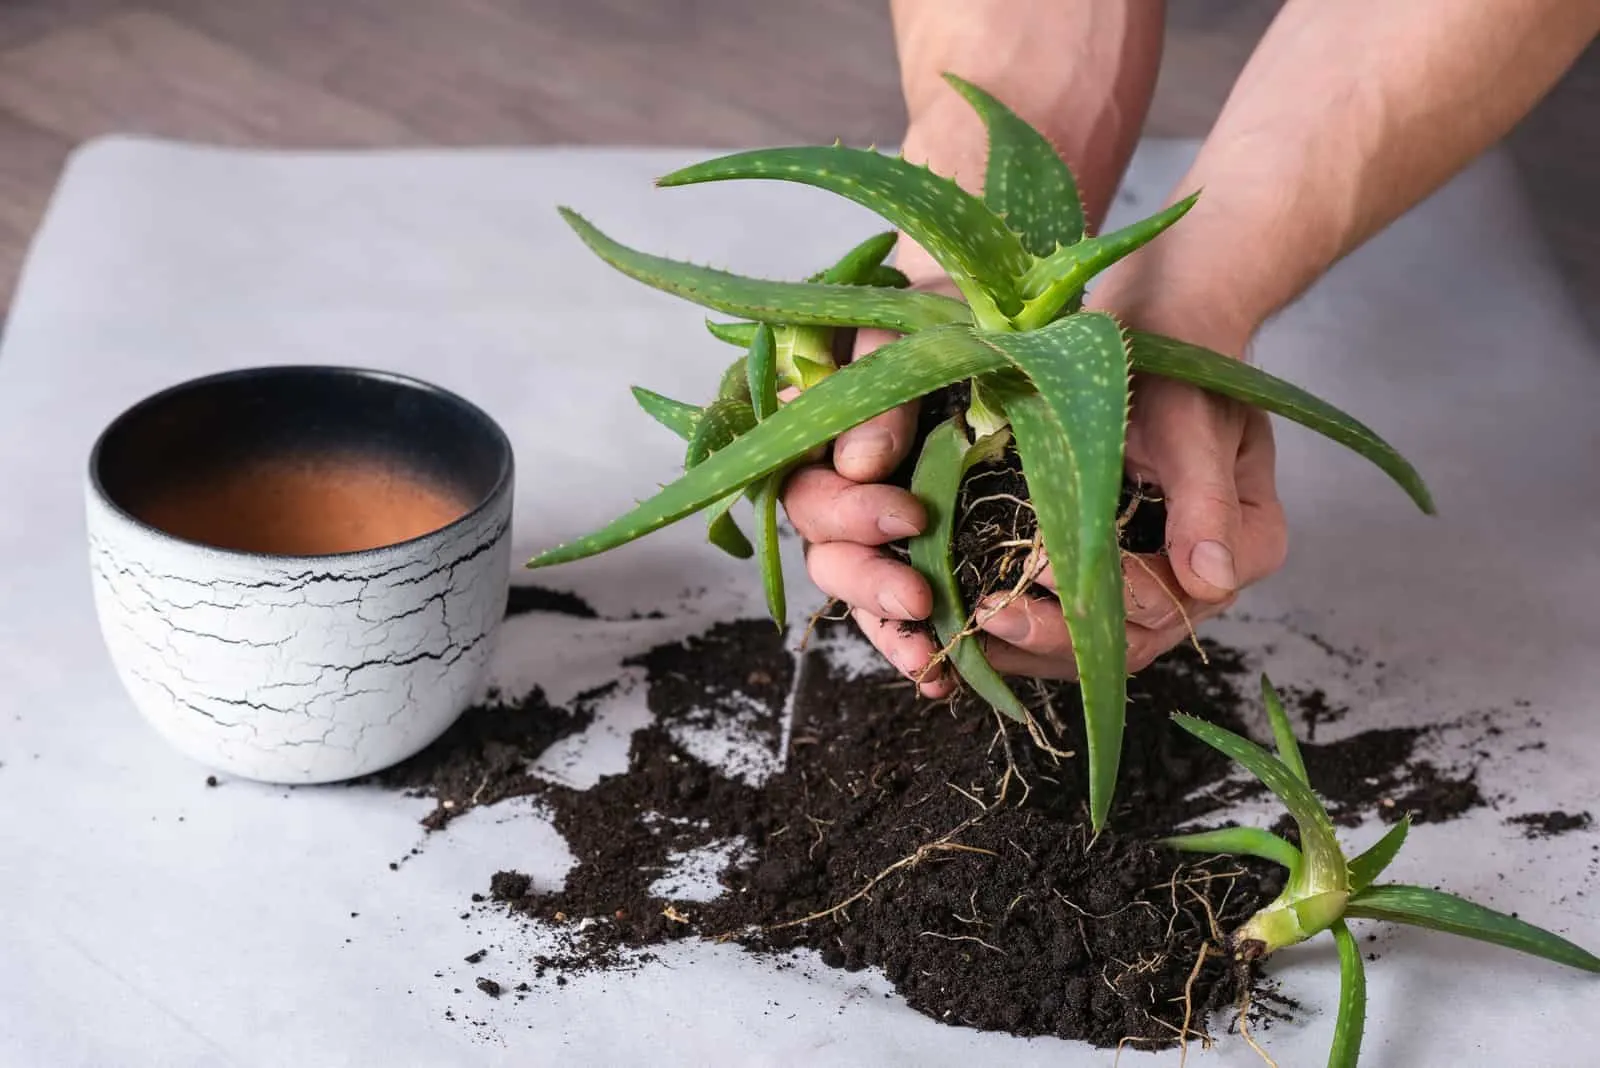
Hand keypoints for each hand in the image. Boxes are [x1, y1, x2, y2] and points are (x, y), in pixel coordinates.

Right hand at [779, 269, 959, 697]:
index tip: (907, 512)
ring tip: (927, 654)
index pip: (807, 485)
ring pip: (853, 587)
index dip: (849, 511)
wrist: (988, 308)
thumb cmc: (938, 308)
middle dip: (868, 575)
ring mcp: (866, 522)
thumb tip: (860, 463)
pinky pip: (894, 607)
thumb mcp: (905, 322)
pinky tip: (939, 679)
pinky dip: (912, 644)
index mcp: (811, 427)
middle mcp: (829, 481)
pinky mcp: (908, 547)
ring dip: (886, 624)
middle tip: (918, 593)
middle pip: (823, 546)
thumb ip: (879, 385)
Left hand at [780, 271, 1287, 693]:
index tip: (1047, 572)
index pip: (1179, 601)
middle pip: (1131, 639)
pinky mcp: (1102, 572)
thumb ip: (1203, 500)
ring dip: (1026, 644)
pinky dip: (1016, 630)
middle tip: (987, 615)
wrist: (1155, 332)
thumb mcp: (1191, 421)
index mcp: (1243, 545)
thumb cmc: (1177, 363)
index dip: (1114, 599)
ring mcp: (1152, 582)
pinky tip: (961, 626)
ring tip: (963, 632)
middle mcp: (1199, 578)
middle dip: (1054, 634)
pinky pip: (1064, 622)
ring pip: (1091, 645)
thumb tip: (1212, 579)